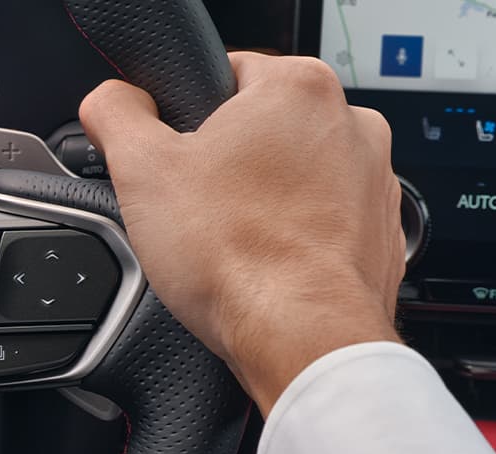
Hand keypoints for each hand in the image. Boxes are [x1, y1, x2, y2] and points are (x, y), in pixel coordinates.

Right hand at [78, 53, 404, 414]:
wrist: (303, 337)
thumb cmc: (239, 256)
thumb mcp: (141, 170)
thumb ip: (116, 115)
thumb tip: (113, 102)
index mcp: (300, 87)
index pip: (225, 74)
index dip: (185, 119)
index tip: (173, 160)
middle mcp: (352, 124)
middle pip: (262, 130)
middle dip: (227, 166)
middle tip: (196, 210)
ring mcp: (375, 182)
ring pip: (295, 178)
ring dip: (262, 204)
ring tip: (231, 243)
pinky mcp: (381, 235)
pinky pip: (324, 225)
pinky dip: (294, 241)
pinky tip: (265, 267)